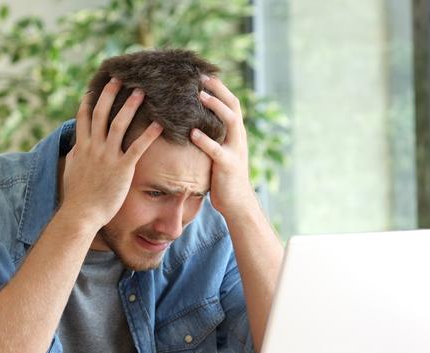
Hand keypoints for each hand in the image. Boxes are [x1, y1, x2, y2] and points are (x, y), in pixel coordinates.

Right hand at [61, 78, 162, 227]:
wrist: (81, 214)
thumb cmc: (77, 197)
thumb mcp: (71, 171)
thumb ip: (75, 156)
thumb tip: (76, 146)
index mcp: (81, 147)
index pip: (84, 118)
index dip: (89, 101)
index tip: (95, 88)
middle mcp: (93, 148)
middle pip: (102, 114)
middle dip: (110, 94)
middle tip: (120, 78)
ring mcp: (107, 157)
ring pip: (119, 125)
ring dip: (130, 106)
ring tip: (141, 92)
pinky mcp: (122, 169)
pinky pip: (137, 147)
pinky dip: (148, 134)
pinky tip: (159, 123)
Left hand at [190, 76, 255, 217]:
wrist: (237, 202)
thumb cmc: (222, 177)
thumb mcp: (218, 152)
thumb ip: (211, 137)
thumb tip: (190, 122)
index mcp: (235, 133)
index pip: (231, 103)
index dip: (219, 87)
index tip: (203, 73)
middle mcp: (238, 137)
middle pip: (233, 105)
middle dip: (218, 90)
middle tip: (201, 77)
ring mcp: (235, 150)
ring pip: (230, 122)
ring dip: (216, 107)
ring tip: (200, 97)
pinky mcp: (228, 165)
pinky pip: (216, 150)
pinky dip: (205, 140)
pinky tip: (192, 132)